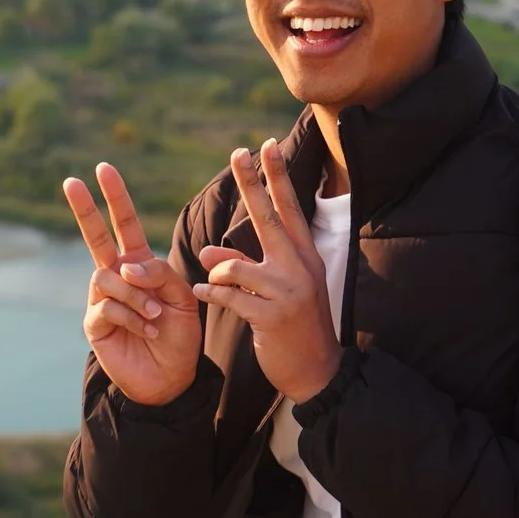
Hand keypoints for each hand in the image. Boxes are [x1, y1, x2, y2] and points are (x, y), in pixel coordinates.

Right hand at [63, 161, 202, 406]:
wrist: (170, 377)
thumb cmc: (178, 335)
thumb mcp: (183, 297)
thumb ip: (160, 274)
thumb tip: (127, 266)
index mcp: (138, 264)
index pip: (125, 224)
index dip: (115, 197)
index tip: (103, 169)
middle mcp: (115, 276)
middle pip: (95, 236)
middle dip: (84, 208)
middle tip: (71, 180)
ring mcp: (102, 299)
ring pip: (110, 277)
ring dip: (137, 295)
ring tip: (155, 315)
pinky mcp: (95, 323)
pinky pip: (108, 307)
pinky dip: (133, 316)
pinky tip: (147, 328)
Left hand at [194, 142, 342, 402]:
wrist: (317, 371)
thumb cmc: (292, 326)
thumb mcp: (273, 290)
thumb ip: (242, 266)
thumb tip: (208, 251)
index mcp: (303, 256)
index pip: (289, 209)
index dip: (277, 178)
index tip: (267, 146)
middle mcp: (300, 267)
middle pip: (271, 218)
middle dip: (254, 184)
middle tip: (239, 152)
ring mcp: (289, 291)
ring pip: (236, 266)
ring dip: (217, 273)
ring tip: (212, 284)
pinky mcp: (274, 316)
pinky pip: (230, 296)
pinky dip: (211, 293)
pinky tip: (201, 294)